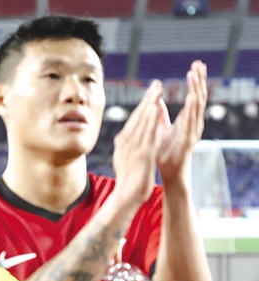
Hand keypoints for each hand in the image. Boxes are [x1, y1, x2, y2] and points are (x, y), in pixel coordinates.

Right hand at [112, 80, 161, 209]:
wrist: (126, 195)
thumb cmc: (128, 180)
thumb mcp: (125, 159)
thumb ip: (126, 147)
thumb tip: (124, 138)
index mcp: (123, 143)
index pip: (134, 120)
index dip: (143, 105)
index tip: (151, 93)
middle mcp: (126, 142)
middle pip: (138, 117)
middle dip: (147, 99)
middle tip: (156, 85)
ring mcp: (133, 147)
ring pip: (142, 121)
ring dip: (149, 104)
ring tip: (157, 91)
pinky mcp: (141, 152)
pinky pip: (146, 132)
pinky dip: (150, 119)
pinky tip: (155, 110)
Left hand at [155, 61, 206, 184]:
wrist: (168, 172)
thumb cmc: (165, 151)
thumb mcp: (161, 128)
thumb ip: (160, 114)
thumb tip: (156, 99)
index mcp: (186, 119)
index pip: (193, 95)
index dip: (195, 81)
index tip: (196, 65)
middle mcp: (192, 123)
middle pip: (198, 97)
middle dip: (198, 80)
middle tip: (199, 63)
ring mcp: (192, 131)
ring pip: (196, 108)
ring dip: (196, 90)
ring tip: (196, 76)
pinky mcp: (188, 140)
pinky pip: (191, 123)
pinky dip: (192, 110)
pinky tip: (192, 98)